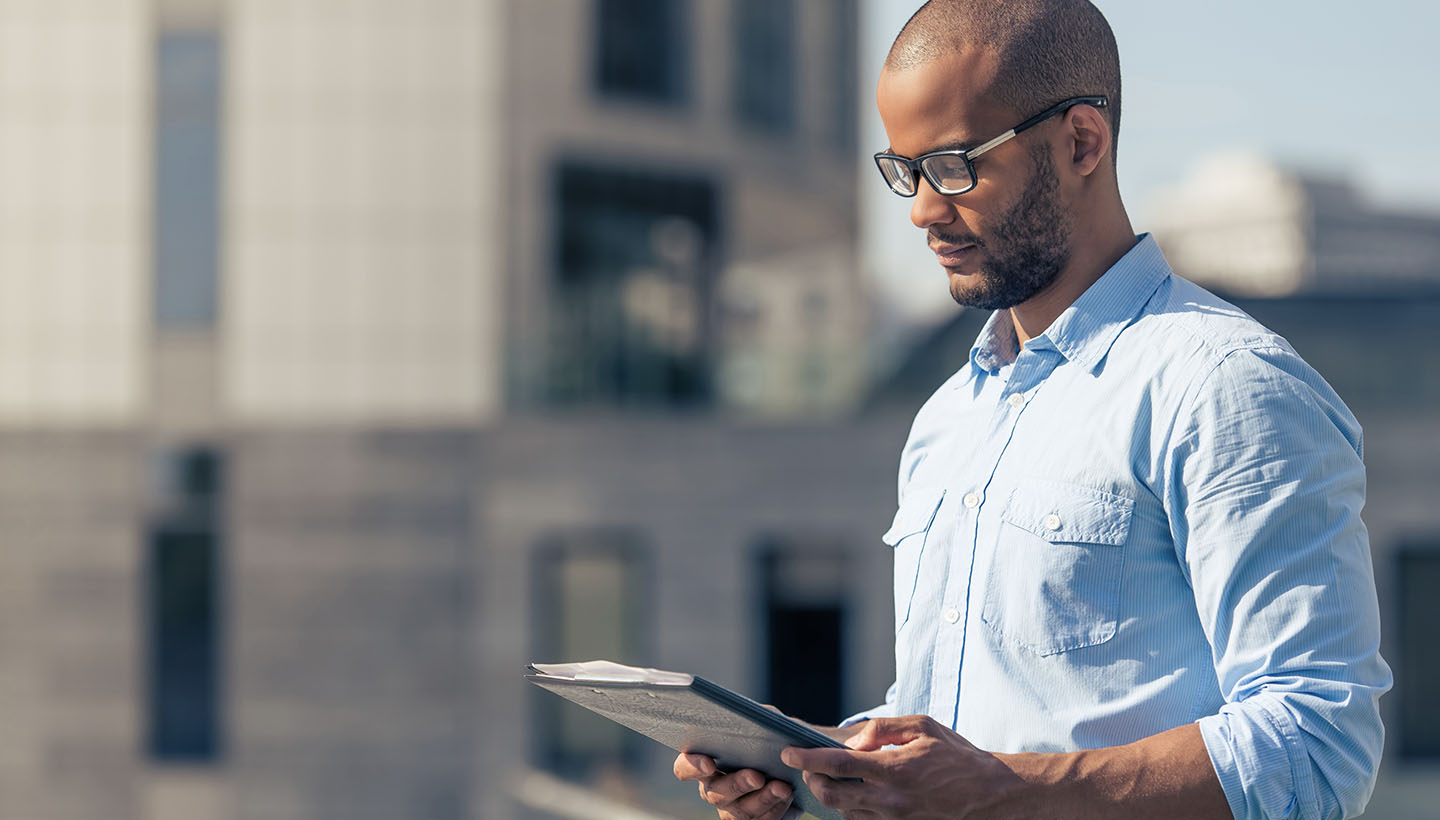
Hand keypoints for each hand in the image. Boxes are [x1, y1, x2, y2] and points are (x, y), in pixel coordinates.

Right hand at [673, 721, 870, 819]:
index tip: (709, 762)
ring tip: (783, 788)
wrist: (795, 765)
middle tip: (757, 776)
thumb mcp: (763, 725)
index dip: (692, 766)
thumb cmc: (770, 740)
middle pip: (715, 793)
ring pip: (740, 812)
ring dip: (763, 800)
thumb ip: (755, 718)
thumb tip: (755, 716)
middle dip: (737, 784)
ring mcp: (732, 810)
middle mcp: (714, 789)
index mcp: (706, 763)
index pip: (684, 768)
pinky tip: (789, 797)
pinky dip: (777, 810)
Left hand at [780, 715, 1026, 819]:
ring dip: (828, 793)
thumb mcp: (922, 727)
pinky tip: (851, 789)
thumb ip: (883, 729)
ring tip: (826, 774)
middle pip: (832, 794)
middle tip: (807, 764)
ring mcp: (893, 819)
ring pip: (842, 811)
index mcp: (896, 769)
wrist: (987, 794)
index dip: (809, 759)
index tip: (788, 752)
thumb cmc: (955, 754)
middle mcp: (891, 799)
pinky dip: (847, 805)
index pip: (840, 766)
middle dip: (811, 779)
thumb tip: (853, 741)